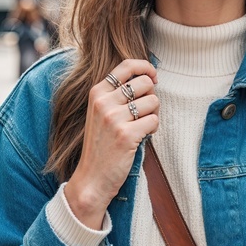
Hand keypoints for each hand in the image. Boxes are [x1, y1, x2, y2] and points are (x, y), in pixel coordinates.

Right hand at [65, 59, 158, 228]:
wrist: (91, 179)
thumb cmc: (101, 145)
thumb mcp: (100, 112)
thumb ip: (117, 94)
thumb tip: (149, 78)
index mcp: (97, 93)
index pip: (126, 66)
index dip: (145, 67)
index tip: (154, 77)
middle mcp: (104, 102)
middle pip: (145, 82)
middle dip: (152, 95)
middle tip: (146, 111)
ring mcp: (114, 118)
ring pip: (153, 101)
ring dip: (154, 114)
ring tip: (142, 127)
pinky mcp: (126, 135)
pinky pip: (154, 120)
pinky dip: (153, 129)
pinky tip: (142, 137)